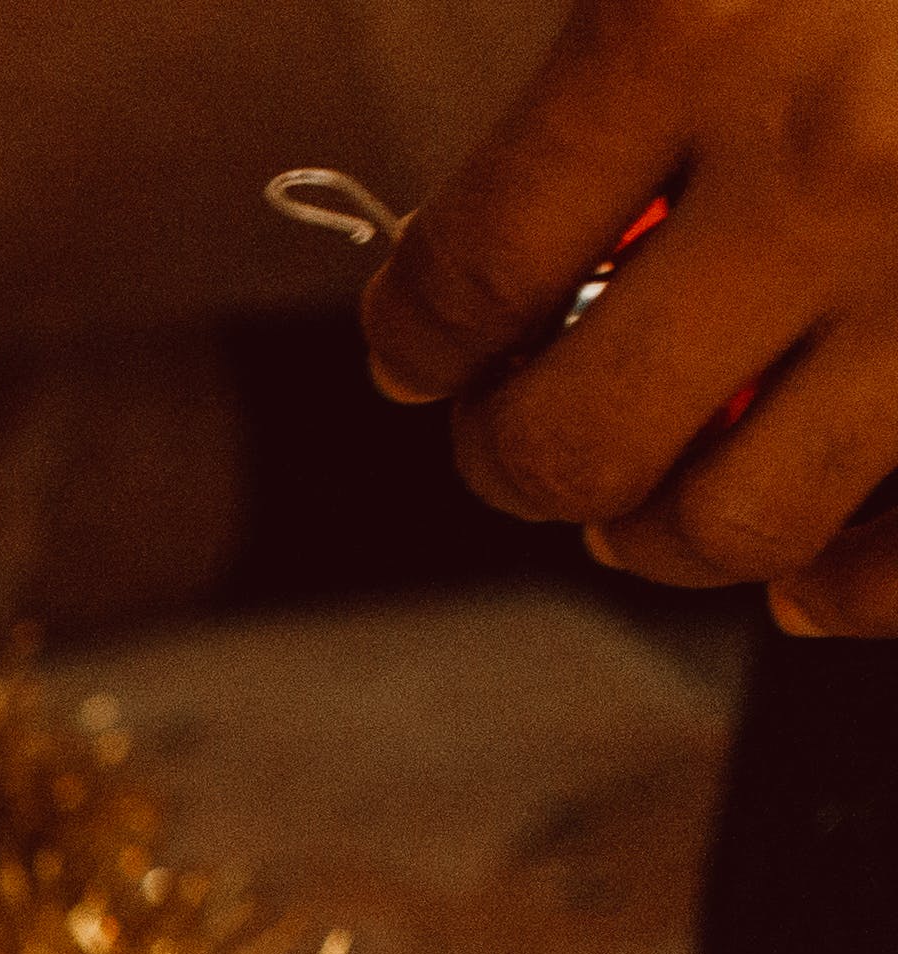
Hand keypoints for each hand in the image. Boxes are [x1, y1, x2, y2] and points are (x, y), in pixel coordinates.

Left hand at [362, 0, 897, 628]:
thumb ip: (643, 42)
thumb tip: (506, 241)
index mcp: (702, 23)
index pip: (467, 271)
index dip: (418, 338)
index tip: (420, 348)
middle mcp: (831, 165)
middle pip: (572, 440)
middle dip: (519, 454)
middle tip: (522, 422)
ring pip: (735, 523)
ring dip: (663, 530)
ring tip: (647, 489)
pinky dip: (845, 588)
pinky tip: (806, 568)